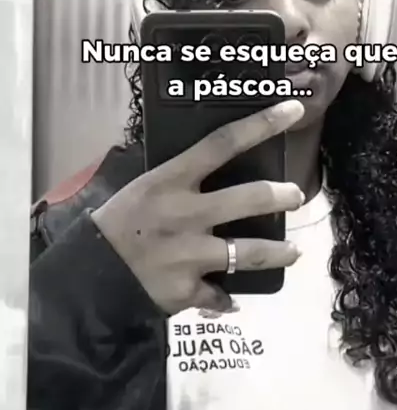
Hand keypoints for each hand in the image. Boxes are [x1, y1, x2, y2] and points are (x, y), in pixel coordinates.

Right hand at [92, 100, 304, 314]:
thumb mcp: (144, 188)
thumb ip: (179, 180)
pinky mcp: (187, 289)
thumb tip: (214, 168)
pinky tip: (229, 299)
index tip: (293, 110)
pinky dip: (224, 298)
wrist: (87, 274)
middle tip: (296, 196)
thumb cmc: (117, 223)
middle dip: (282, 195)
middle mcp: (186, 213)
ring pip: (250, 252)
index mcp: (171, 180)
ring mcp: (189, 254)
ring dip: (278, 252)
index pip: (222, 144)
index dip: (262, 124)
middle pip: (250, 198)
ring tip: (293, 252)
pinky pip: (218, 294)